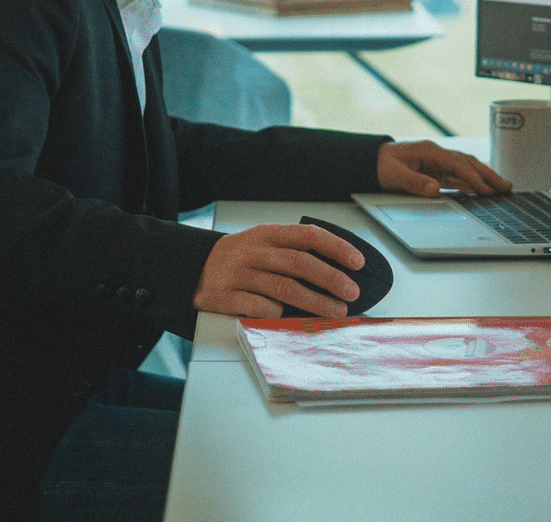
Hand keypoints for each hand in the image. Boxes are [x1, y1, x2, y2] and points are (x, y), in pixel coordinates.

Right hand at [192, 223, 363, 317]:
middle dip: (331, 278)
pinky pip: (257, 306)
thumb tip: (339, 268)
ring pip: (284, 288)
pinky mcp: (225, 297)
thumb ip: (294, 250)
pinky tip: (287, 317)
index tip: (358, 262)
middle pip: (300, 263)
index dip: (336, 248)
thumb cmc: (240, 258)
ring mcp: (239, 274)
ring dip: (315, 301)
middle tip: (352, 292)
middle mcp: (255, 251)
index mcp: (268, 234)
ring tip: (336, 311)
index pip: (308, 235)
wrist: (192, 267)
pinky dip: (276, 313)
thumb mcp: (264, 242)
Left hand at [377, 140, 511, 197]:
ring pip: (466, 169)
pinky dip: (472, 183)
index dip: (473, 177)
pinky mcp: (436, 171)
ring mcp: (438, 162)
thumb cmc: (381, 166)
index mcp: (430, 152)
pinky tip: (481, 191)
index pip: (458, 164)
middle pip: (468, 163)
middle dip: (488, 175)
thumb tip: (435, 189)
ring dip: (484, 178)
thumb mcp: (393, 176)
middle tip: (507, 187)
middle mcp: (437, 155)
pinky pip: (458, 176)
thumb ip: (414, 182)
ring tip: (502, 188)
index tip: (486, 190)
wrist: (370, 160)